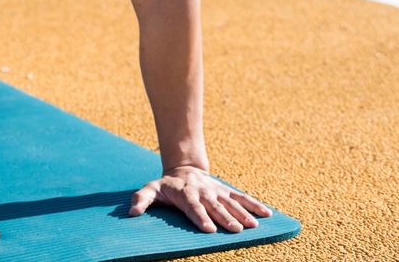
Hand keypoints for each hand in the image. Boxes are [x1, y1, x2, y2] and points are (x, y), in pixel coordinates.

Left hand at [127, 165, 272, 232]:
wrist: (184, 168)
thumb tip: (131, 212)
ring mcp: (217, 191)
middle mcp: (204, 192)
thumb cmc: (166, 186)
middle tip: (236, 230)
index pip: (193, 207)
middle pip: (215, 207)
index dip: (200, 217)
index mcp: (186, 193)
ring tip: (253, 226)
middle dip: (226, 218)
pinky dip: (255, 205)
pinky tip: (267, 214)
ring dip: (243, 214)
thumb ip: (141, 199)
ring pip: (231, 203)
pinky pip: (242, 198)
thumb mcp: (151, 189)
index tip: (208, 229)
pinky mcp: (226, 192)